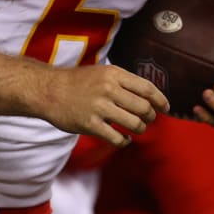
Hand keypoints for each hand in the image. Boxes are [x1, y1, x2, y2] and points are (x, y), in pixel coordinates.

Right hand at [40, 64, 168, 147]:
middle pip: (144, 107)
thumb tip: (149, 96)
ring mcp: (99, 107)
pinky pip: (117, 138)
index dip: (161, 100)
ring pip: (134, 124)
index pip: (147, 88)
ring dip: (139, 129)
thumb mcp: (102, 72)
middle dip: (150, 117)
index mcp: (114, 74)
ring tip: (136, 129)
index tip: (165, 108)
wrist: (49, 90)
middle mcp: (108, 89)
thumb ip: (123, 82)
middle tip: (148, 120)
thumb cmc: (77, 82)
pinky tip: (122, 139)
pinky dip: (124, 141)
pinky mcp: (90, 124)